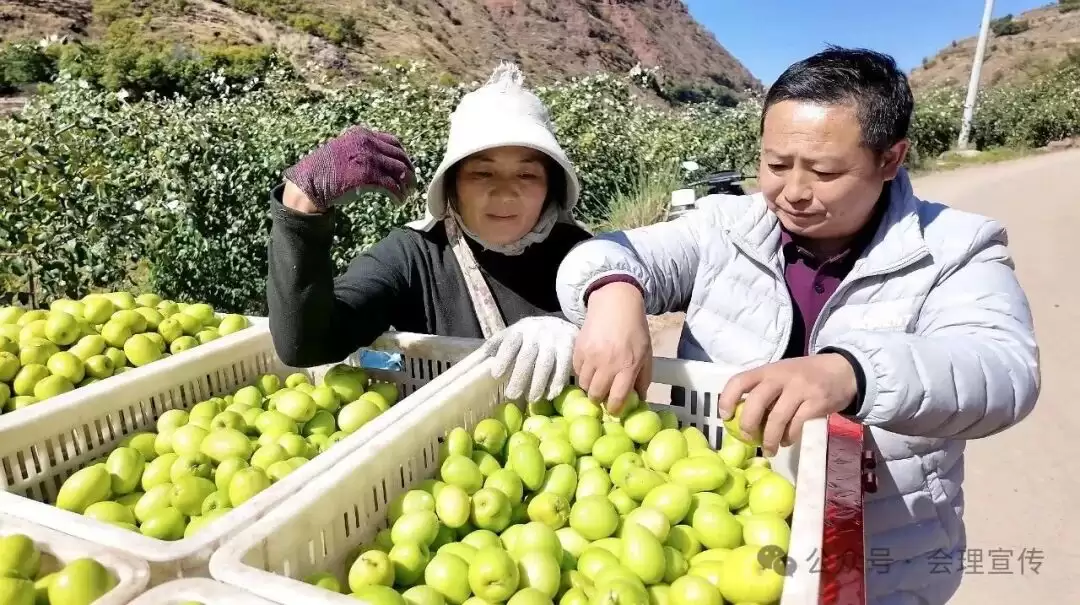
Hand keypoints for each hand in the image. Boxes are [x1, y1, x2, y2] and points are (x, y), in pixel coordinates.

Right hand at [284, 126, 415, 210]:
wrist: (309, 181)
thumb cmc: (325, 170)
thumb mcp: (345, 150)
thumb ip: (362, 150)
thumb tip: (383, 162)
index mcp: (362, 134)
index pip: (394, 142)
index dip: (404, 157)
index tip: (407, 168)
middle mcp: (368, 143)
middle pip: (400, 157)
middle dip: (409, 172)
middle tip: (412, 185)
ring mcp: (368, 158)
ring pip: (399, 171)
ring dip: (406, 185)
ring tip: (406, 195)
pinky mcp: (368, 176)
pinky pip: (391, 186)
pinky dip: (398, 195)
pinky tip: (398, 202)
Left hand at [484, 316, 578, 402]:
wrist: (560, 324)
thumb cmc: (530, 335)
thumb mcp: (513, 334)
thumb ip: (496, 346)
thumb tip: (472, 363)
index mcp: (520, 329)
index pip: (511, 342)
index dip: (504, 357)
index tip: (496, 374)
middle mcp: (537, 332)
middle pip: (527, 356)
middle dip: (520, 377)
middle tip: (512, 395)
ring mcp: (554, 339)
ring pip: (546, 363)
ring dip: (538, 383)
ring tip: (531, 399)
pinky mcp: (570, 346)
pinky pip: (563, 365)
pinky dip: (557, 381)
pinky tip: (550, 394)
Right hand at [572, 282, 652, 415]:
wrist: (615, 304)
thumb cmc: (635, 330)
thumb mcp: (646, 354)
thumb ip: (643, 378)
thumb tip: (640, 399)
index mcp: (628, 366)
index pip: (617, 397)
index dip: (614, 409)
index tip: (614, 410)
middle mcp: (608, 363)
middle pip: (596, 394)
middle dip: (599, 399)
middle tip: (603, 396)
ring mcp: (591, 356)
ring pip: (584, 384)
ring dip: (590, 387)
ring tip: (597, 381)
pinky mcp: (578, 349)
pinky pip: (576, 371)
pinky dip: (582, 373)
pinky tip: (590, 367)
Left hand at [718, 354, 857, 455]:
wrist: (842, 370)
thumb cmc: (804, 376)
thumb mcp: (781, 374)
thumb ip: (763, 390)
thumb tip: (741, 418)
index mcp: (767, 370)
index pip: (739, 381)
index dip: (727, 399)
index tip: (725, 416)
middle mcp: (781, 377)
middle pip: (757, 401)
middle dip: (748, 424)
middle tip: (748, 439)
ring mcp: (800, 389)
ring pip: (777, 418)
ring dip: (770, 439)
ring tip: (769, 450)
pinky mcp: (817, 402)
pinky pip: (797, 425)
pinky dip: (789, 437)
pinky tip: (787, 442)